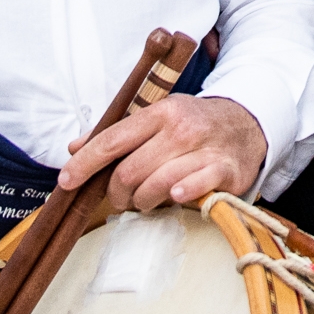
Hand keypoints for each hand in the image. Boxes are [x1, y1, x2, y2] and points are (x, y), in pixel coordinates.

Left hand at [59, 95, 265, 211]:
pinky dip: (178, 196)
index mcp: (160, 112)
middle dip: (117, 193)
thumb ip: (117, 133)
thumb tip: (75, 147)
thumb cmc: (194, 124)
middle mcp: (180, 128)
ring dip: (142, 202)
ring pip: (156, 185)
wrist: (248, 124)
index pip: (113, 140)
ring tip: (145, 201)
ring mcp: (204, 148)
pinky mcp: (224, 169)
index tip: (66, 182)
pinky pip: (193, 187)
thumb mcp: (157, 117)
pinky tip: (174, 197)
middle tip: (121, 198)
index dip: (85, 164)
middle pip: (130, 171)